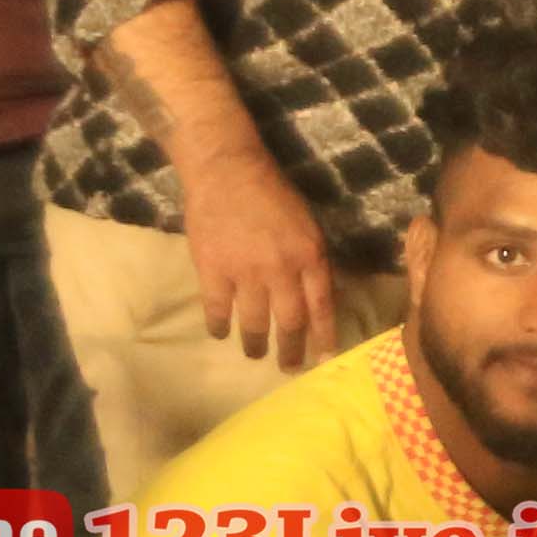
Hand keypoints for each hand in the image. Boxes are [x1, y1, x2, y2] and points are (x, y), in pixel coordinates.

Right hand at [178, 147, 343, 365]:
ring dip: (257, 345)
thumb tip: (321, 296)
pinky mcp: (213, 271)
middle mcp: (281, 269)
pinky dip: (220, 326)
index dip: (323, 335)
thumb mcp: (307, 224)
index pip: (321, 306)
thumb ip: (313, 260)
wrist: (227, 170)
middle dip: (291, 350)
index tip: (323, 356)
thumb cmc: (272, 193)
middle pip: (290, 321)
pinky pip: (218, 310)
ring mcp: (246, 272)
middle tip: (290, 367)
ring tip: (256, 355)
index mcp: (310, 255)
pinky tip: (221, 334)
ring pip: (255, 322)